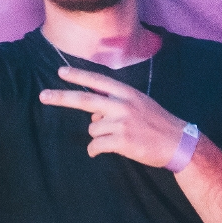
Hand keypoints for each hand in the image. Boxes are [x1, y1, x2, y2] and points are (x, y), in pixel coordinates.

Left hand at [38, 64, 192, 168]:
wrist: (178, 143)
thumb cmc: (158, 124)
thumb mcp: (140, 104)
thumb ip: (116, 104)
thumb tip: (93, 115)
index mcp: (127, 93)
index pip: (98, 81)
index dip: (78, 76)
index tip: (60, 72)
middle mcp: (123, 105)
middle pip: (85, 100)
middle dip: (61, 97)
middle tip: (43, 95)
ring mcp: (122, 123)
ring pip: (93, 129)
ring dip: (99, 136)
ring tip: (118, 139)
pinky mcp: (121, 141)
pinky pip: (96, 146)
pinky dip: (97, 150)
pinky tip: (107, 151)